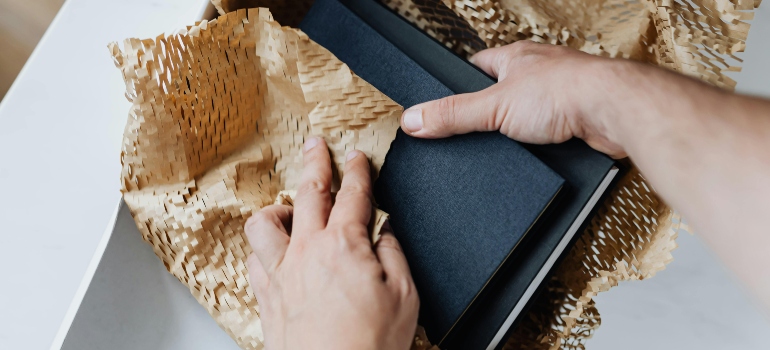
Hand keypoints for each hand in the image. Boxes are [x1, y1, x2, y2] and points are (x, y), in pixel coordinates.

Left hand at [245, 137, 418, 349]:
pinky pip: (253, 259)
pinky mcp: (266, 298)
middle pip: (308, 192)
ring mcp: (281, 274)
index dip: (357, 170)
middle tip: (316, 146)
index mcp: (344, 245)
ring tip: (289, 206)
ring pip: (265, 223)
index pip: (352, 194)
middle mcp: (306, 252)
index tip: (356, 157)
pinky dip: (263, 248)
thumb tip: (385, 235)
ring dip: (278, 207)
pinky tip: (272, 250)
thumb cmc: (369, 346)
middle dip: (315, 162)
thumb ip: (393, 254)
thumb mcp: (405, 295)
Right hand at [399, 41, 629, 157]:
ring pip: (531, 112)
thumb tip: (414, 118)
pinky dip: (543, 144)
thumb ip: (452, 114)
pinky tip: (537, 154)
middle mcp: (541, 71)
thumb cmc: (566, 91)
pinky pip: (552, 131)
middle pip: (505, 90)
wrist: (614, 110)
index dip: (462, 83)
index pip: (479, 65)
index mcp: (516, 58)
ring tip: (507, 144)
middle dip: (492, 111)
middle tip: (476, 128)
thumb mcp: (492, 106)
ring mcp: (562, 94)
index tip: (449, 97)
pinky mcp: (579, 119)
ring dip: (521, 129)